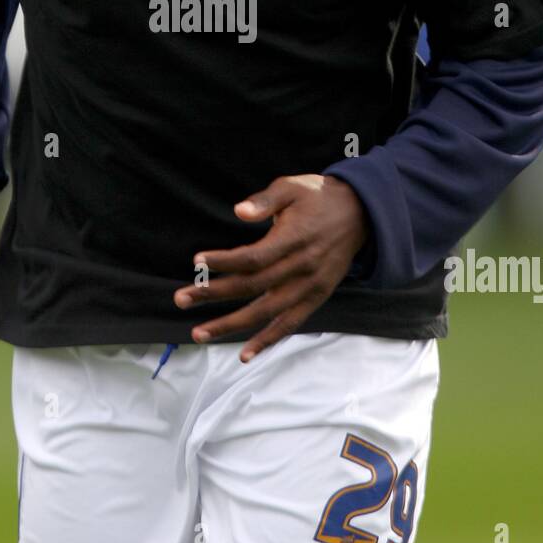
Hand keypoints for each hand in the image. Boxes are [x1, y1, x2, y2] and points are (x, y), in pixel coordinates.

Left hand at [173, 174, 369, 362]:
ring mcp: (310, 287)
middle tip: (181, 298)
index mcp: (294, 239)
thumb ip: (265, 201)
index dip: (224, 262)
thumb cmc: (318, 197)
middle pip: (252, 287)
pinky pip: (290, 324)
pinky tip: (244, 355)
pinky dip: (268, 341)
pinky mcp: (317, 297)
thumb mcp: (292, 187)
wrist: (362, 213)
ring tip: (200, 332)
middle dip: (214, 294)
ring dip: (232, 324)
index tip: (197, 262)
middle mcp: (301, 267)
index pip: (253, 258)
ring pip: (266, 312)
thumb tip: (238, 211)